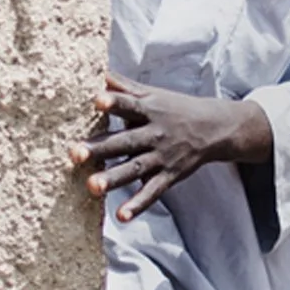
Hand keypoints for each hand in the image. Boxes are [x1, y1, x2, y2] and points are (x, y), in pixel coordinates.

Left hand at [67, 74, 270, 223]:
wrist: (215, 128)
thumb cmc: (174, 108)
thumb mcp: (152, 94)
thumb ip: (124, 86)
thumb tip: (97, 72)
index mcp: (148, 109)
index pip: (129, 104)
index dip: (114, 102)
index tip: (97, 100)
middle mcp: (154, 133)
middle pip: (124, 141)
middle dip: (100, 148)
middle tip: (74, 153)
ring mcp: (162, 156)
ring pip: (134, 168)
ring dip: (113, 179)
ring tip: (91, 187)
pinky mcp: (169, 176)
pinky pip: (152, 192)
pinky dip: (138, 205)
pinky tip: (121, 217)